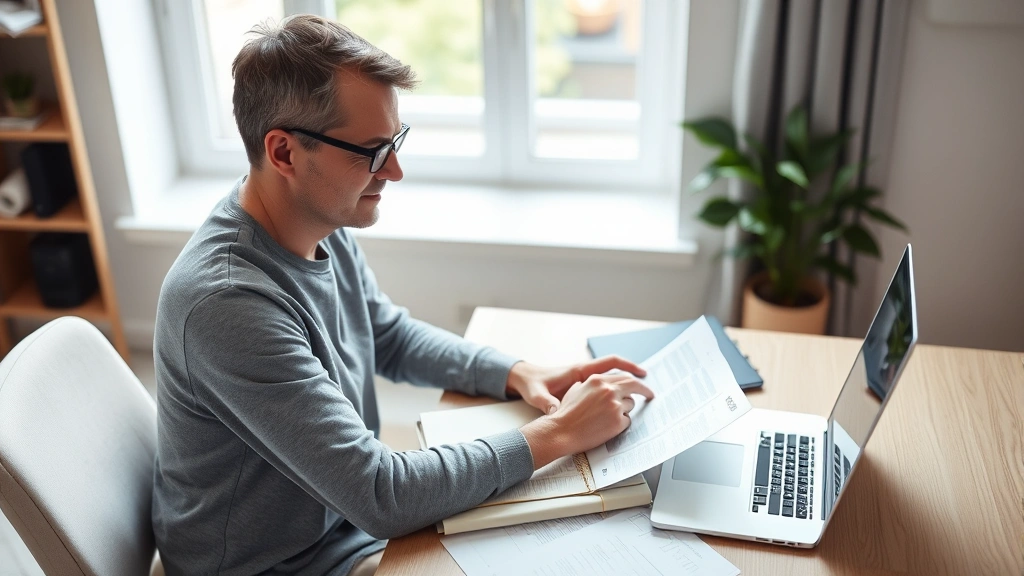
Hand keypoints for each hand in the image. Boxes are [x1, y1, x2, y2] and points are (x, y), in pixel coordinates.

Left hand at [505, 356, 647, 414]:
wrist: (524, 379)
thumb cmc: (532, 384)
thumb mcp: (538, 395)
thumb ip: (547, 403)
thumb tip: (555, 410)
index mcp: (579, 371)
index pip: (610, 363)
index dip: (628, 367)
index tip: (643, 374)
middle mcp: (585, 374)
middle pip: (616, 371)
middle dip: (634, 378)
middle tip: (650, 391)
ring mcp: (584, 380)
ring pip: (611, 380)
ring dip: (626, 386)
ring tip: (641, 399)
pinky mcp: (581, 387)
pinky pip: (604, 387)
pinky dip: (614, 393)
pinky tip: (621, 405)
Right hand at [518, 367, 654, 468]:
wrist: (561, 431)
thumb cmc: (565, 413)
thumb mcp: (576, 390)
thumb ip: (590, 384)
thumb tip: (599, 384)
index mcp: (598, 379)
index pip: (624, 376)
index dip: (634, 381)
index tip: (640, 385)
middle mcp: (609, 389)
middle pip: (634, 386)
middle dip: (645, 390)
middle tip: (650, 395)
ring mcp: (615, 405)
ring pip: (630, 406)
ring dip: (623, 411)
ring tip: (606, 419)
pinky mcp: (617, 421)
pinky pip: (626, 421)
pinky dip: (619, 425)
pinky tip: (605, 428)